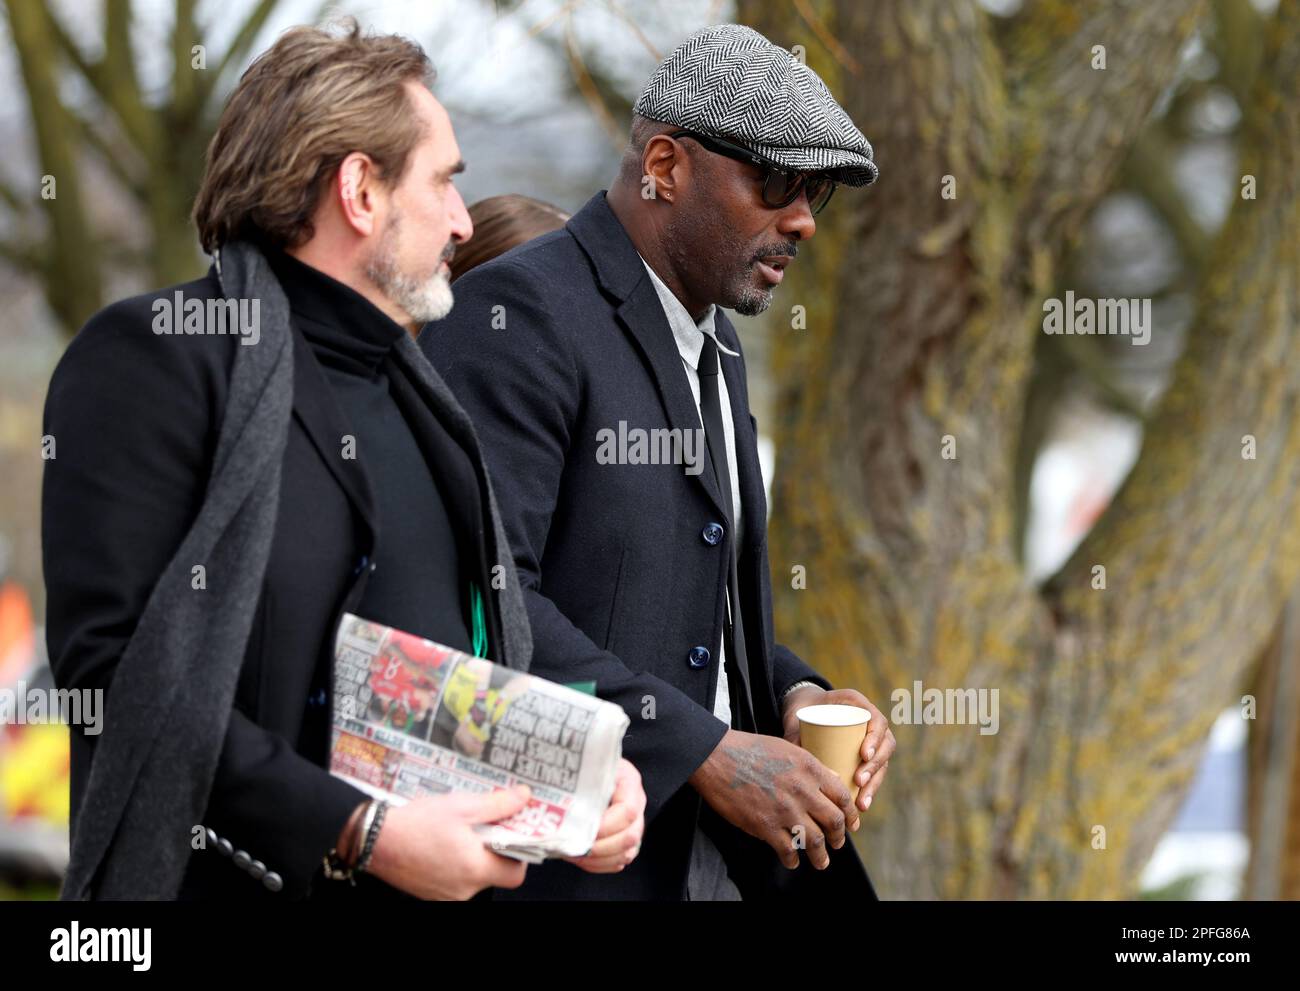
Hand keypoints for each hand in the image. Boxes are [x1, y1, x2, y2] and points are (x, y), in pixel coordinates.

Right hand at [365, 786, 531, 898]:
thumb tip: (522, 798)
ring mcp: (445, 895)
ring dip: (473, 856)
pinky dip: (455, 863)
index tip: (513, 835)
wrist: (374, 839)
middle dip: (493, 851)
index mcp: (474, 869)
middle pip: (494, 874)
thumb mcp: (461, 806)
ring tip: (459, 832)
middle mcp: (462, 889)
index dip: (519, 854)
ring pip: (473, 877)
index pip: (515, 874)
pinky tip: (443, 843)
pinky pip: (454, 880)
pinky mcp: (431, 893)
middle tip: (485, 827)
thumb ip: (497, 804)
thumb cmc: (414, 824)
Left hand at [563, 758, 645, 872]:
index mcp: (629, 781)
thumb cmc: (583, 766)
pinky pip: (620, 860)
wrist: (587, 768)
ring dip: (599, 859)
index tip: (583, 830)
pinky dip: (600, 865)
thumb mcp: (582, 765)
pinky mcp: (627, 839)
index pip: (628, 810)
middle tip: (576, 847)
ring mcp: (634, 823)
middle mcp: (637, 802)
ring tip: (575, 854)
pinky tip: (582, 859)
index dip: (606, 826)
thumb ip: (576, 781)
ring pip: (627, 852)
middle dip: (601, 847)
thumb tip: (549, 800)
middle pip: (630, 835)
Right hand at [689, 729, 857, 869]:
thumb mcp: (787, 748)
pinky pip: (787, 850)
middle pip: (834, 821)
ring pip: (815, 841)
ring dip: (821, 856)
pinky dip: (793, 860)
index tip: (852, 823)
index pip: (842, 796)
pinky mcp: (765, 826)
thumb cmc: (749, 748)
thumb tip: (834, 778)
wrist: (717, 757)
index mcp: (809, 768)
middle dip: (840, 837)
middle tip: (838, 843)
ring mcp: (784, 810)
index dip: (851, 814)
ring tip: (822, 862)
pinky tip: (792, 861)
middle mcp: (802, 790)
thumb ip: (812, 765)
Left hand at [781, 685, 895, 812]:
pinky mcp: (866, 756)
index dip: (875, 738)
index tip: (863, 754)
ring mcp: (871, 739)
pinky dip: (870, 789)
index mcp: (857, 704)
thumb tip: (792, 764)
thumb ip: (793, 736)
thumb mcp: (798, 717)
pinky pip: (874, 772)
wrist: (804, 708)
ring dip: (874, 784)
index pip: (877, 721)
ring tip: (861, 803)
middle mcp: (870, 721)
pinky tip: (862, 805)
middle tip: (859, 781)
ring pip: (882, 762)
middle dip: (875, 766)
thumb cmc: (802, 709)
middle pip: (885, 745)